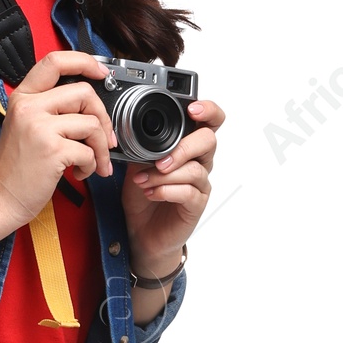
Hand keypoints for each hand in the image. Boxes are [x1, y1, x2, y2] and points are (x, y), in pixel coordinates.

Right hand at [0, 50, 116, 239]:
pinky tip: (79, 173)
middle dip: (103, 117)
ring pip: (92, 123)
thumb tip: (91, 104)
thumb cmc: (16, 168)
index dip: (84, 62)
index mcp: (23, 97)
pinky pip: (88, 151)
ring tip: (93, 162)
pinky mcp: (52, 150)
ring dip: (100, 147)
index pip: (55, 61)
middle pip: (84, 93)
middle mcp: (29, 107)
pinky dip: (91, 165)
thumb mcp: (26, 126)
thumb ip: (51, 108)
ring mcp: (39, 128)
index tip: (101, 72)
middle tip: (104, 138)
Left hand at [122, 96, 225, 276]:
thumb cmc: (142, 197)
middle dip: (183, 148)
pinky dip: (167, 191)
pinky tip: (151, 193)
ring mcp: (199, 184)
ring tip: (143, 182)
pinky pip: (189, 192)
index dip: (208, 111)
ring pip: (195, 169)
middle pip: (209, 141)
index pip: (210, 122)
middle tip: (160, 161)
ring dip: (165, 175)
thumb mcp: (135, 166)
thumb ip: (140, 148)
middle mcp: (199, 162)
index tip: (192, 109)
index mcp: (188, 146)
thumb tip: (131, 130)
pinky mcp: (196, 204)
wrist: (141, 232)